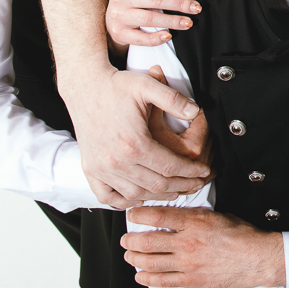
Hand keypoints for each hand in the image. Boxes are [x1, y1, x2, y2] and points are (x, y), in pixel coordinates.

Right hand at [62, 64, 208, 207]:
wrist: (85, 87)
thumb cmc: (116, 86)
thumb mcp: (147, 86)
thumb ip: (173, 100)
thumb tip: (196, 112)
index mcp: (134, 143)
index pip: (170, 167)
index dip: (191, 171)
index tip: (203, 171)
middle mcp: (116, 161)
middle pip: (156, 185)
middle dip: (181, 185)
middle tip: (195, 183)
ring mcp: (101, 168)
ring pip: (136, 195)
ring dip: (157, 196)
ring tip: (173, 190)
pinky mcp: (90, 170)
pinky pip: (108, 197)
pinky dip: (125, 201)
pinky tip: (139, 196)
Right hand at [106, 0, 202, 51]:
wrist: (109, 18)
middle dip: (180, 4)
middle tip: (196, 8)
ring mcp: (119, 16)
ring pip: (150, 18)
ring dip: (173, 21)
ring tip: (188, 22)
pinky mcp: (119, 33)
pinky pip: (141, 38)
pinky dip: (156, 38)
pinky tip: (169, 36)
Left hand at [124, 207, 284, 287]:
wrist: (258, 258)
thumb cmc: (242, 235)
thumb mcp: (217, 215)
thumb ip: (195, 216)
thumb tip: (178, 215)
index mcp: (194, 221)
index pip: (158, 215)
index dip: (139, 215)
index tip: (132, 214)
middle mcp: (187, 241)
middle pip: (147, 241)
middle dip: (131, 240)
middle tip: (126, 239)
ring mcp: (188, 263)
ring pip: (150, 262)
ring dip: (135, 259)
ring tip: (130, 256)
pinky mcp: (191, 280)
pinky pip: (162, 281)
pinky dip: (146, 278)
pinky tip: (140, 275)